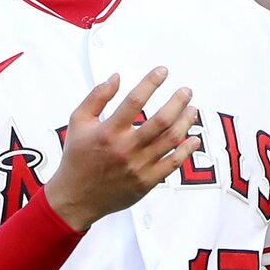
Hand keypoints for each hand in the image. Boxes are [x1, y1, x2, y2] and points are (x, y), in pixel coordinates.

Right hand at [44, 68, 199, 231]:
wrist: (76, 198)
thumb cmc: (77, 157)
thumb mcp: (78, 122)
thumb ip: (97, 97)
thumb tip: (117, 77)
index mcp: (108, 132)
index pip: (134, 101)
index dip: (151, 83)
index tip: (163, 71)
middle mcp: (125, 149)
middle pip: (161, 120)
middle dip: (178, 102)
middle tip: (187, 91)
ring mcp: (138, 166)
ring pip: (170, 140)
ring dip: (185, 122)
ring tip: (193, 110)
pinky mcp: (146, 182)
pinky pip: (173, 164)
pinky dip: (186, 150)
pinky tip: (194, 138)